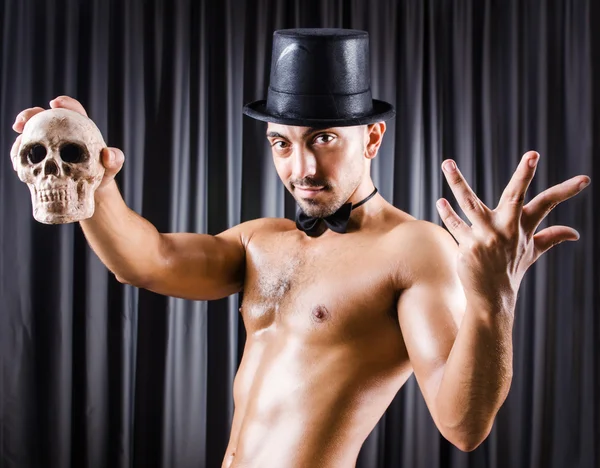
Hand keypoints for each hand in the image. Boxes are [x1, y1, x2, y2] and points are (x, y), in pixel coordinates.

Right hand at [10, 95, 124, 192]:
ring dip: (20, 139)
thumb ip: (115, 159)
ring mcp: (46, 143)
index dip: (64, 103)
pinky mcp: (38, 156)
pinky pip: (24, 152)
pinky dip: (18, 156)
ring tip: (17, 148)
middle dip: (30, 115)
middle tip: (23, 123)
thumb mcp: (111, 166)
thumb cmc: (102, 172)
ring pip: (29, 134)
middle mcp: (59, 131)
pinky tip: (17, 163)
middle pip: (42, 116)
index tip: (56, 103)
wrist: (90, 188)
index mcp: (79, 127)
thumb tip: (108, 154)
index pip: (71, 109)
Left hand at [436, 151, 590, 307]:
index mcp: (523, 227)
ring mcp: (486, 236)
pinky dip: (447, 213)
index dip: (566, 190)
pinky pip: (454, 224)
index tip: (585, 179)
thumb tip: (575, 234)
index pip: (548, 204)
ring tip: (447, 163)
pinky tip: (440, 202)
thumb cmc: (511, 270)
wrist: (492, 297)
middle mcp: (506, 229)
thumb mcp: (533, 252)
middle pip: (515, 196)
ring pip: (470, 203)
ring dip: (457, 182)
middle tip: (532, 155)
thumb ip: (551, 237)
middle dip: (524, 175)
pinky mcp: (468, 245)